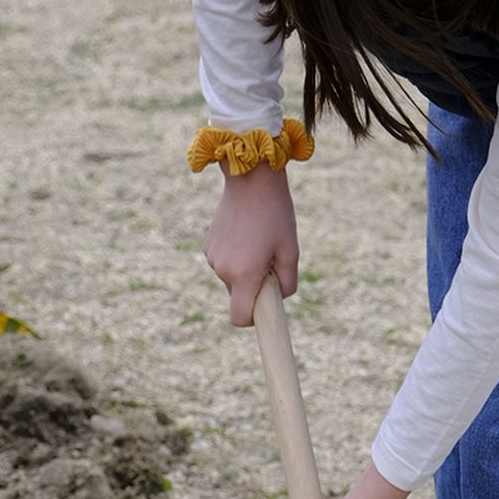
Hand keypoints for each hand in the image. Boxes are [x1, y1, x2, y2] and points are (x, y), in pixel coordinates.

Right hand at [204, 164, 297, 325]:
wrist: (251, 179)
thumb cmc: (276, 215)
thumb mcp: (291, 251)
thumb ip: (287, 283)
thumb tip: (277, 298)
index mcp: (244, 274)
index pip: (240, 318)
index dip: (253, 319)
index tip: (265, 307)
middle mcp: (223, 270)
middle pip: (239, 296)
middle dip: (254, 287)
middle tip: (270, 260)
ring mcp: (212, 258)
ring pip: (233, 279)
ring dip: (246, 269)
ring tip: (259, 241)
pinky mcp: (208, 246)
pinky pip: (225, 263)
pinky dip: (237, 257)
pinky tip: (247, 233)